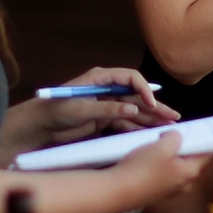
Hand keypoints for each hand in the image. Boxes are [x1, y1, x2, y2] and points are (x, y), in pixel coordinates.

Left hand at [4, 66, 178, 156]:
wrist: (39, 126)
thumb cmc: (56, 111)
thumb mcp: (82, 109)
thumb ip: (108, 109)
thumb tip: (134, 110)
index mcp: (101, 78)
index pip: (130, 79)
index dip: (144, 90)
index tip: (151, 104)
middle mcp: (107, 89)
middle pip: (137, 96)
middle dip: (155, 107)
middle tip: (174, 117)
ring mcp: (107, 104)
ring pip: (134, 111)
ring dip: (150, 119)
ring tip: (169, 126)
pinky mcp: (104, 119)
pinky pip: (125, 122)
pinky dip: (137, 128)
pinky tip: (151, 134)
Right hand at [101, 132, 205, 212]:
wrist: (117, 191)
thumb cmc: (144, 167)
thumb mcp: (163, 145)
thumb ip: (175, 137)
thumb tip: (175, 137)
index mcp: (190, 172)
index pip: (207, 154)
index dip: (206, 140)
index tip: (202, 130)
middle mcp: (184, 184)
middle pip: (190, 160)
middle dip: (184, 146)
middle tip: (173, 133)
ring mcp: (168, 190)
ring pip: (174, 167)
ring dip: (168, 155)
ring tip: (157, 142)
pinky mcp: (154, 193)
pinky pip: (161, 174)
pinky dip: (158, 164)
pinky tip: (146, 157)